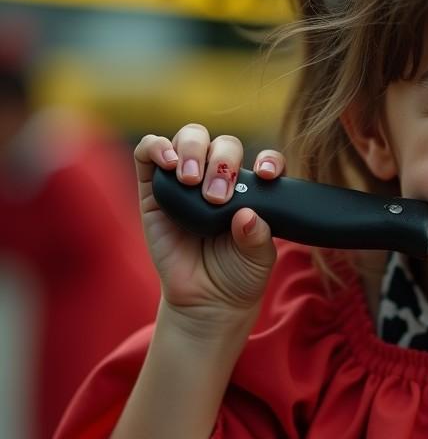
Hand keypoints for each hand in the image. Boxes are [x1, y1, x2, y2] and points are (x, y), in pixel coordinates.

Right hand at [135, 124, 285, 339]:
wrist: (205, 300)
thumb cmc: (237, 275)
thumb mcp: (258, 260)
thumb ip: (257, 237)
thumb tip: (247, 216)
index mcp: (253, 189)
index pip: (265, 160)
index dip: (268, 160)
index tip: (267, 176)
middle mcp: (221, 178)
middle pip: (224, 145)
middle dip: (223, 163)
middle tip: (218, 196)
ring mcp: (187, 180)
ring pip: (190, 139)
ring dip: (193, 151)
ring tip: (191, 180)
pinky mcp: (153, 188)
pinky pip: (148, 153)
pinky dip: (156, 147)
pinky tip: (169, 163)